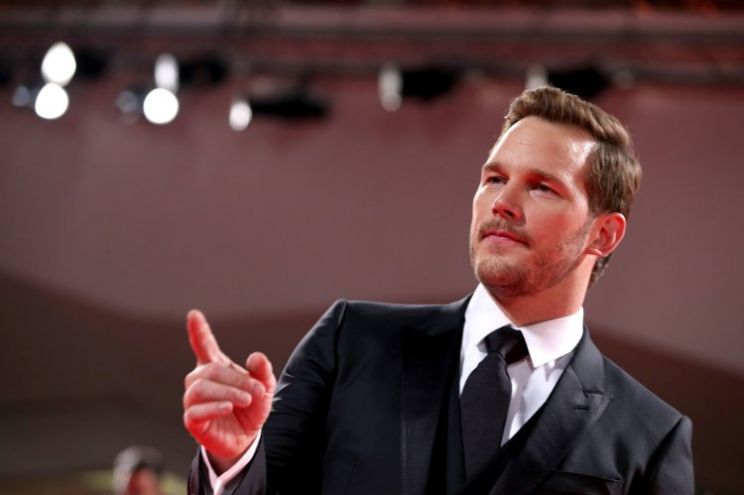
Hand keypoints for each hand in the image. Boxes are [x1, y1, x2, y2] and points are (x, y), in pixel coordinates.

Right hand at [183, 309, 275, 471]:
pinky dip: (213, 407)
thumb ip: (262, 372)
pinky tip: (228, 407)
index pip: (204, 346)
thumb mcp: (264, 389)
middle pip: (212, 370)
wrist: (245, 438)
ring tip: (245, 400)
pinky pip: (195, 410)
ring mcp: (193, 400)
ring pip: (201, 388)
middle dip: (236, 379)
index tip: (194, 314)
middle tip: (256, 391)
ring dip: (227, 392)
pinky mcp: (192, 420)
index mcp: (216, 367)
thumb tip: (256, 356)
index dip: (199, 331)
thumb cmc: (251, 408)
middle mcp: (200, 380)